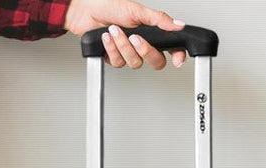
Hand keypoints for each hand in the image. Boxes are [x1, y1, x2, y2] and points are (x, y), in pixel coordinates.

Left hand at [63, 0, 186, 69]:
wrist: (87, 12)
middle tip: (135, 38)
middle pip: (156, 61)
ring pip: (134, 62)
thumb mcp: (137, 10)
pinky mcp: (114, 59)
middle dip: (145, 51)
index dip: (177, 55)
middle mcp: (142, 45)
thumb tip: (178, 25)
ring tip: (114, 30)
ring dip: (123, 46)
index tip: (177, 60)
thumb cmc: (111, 7)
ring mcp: (128, 53)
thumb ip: (158, 20)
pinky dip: (111, 48)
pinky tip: (106, 37)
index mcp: (152, 33)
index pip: (170, 48)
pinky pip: (118, 62)